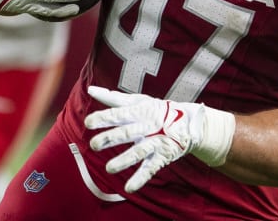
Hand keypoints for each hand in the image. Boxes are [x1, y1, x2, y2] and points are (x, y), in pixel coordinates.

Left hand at [84, 86, 234, 192]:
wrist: (189, 122)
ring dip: (124, 160)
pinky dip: (140, 178)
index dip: (105, 118)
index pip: (120, 113)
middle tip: (94, 145)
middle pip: (128, 132)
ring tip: (109, 168)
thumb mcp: (138, 101)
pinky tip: (129, 188)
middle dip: (111, 139)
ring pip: (139, 151)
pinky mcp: (163, 156)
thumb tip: (90, 90)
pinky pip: (151, 168)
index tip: (89, 122)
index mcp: (140, 111)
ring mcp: (157, 141)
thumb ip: (113, 98)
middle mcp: (149, 126)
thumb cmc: (157, 110)